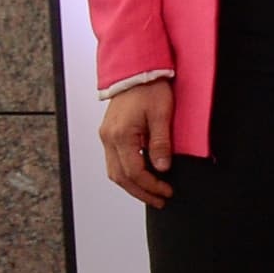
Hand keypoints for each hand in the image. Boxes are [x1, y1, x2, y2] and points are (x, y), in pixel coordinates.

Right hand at [98, 81, 173, 207]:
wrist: (137, 72)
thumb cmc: (150, 89)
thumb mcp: (162, 115)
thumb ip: (161, 143)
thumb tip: (161, 168)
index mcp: (120, 135)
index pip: (134, 171)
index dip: (151, 185)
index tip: (167, 192)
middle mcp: (108, 138)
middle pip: (120, 177)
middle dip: (141, 192)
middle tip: (160, 200)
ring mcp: (106, 137)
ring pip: (115, 171)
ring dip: (132, 185)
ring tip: (152, 193)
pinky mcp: (109, 134)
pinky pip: (114, 161)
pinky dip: (127, 173)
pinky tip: (141, 177)